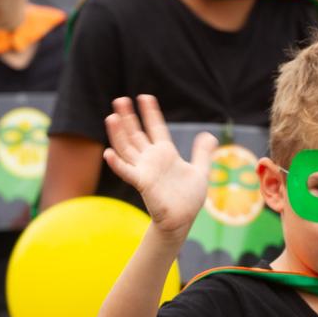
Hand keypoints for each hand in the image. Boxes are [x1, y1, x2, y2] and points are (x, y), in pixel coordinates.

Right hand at [104, 95, 217, 234]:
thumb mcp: (200, 171)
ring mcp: (145, 170)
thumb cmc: (189, 199)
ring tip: (112, 117)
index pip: (156, 128)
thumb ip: (202, 153)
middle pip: (136, 134)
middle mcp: (152, 159)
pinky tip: (108, 154)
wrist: (183, 219)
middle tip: (120, 100)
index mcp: (165, 153)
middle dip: (129, 117)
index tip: (145, 97)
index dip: (151, 113)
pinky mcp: (142, 183)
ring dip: (119, 134)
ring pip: (127, 148)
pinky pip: (127, 172)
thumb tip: (209, 135)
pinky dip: (117, 164)